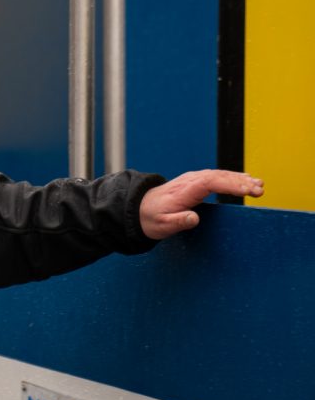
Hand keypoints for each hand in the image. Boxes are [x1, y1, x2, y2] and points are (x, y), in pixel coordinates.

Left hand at [139, 169, 263, 239]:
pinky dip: (233, 178)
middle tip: (260, 190)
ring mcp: (193, 180)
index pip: (210, 182)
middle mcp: (189, 181)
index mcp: (183, 191)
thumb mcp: (162, 224)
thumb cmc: (151, 218)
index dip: (229, 184)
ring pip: (220, 175)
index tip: (246, 190)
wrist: (139, 208)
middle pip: (218, 177)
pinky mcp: (196, 182)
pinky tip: (246, 181)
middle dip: (240, 182)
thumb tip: (193, 218)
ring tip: (259, 185)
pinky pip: (217, 177)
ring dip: (240, 179)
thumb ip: (178, 221)